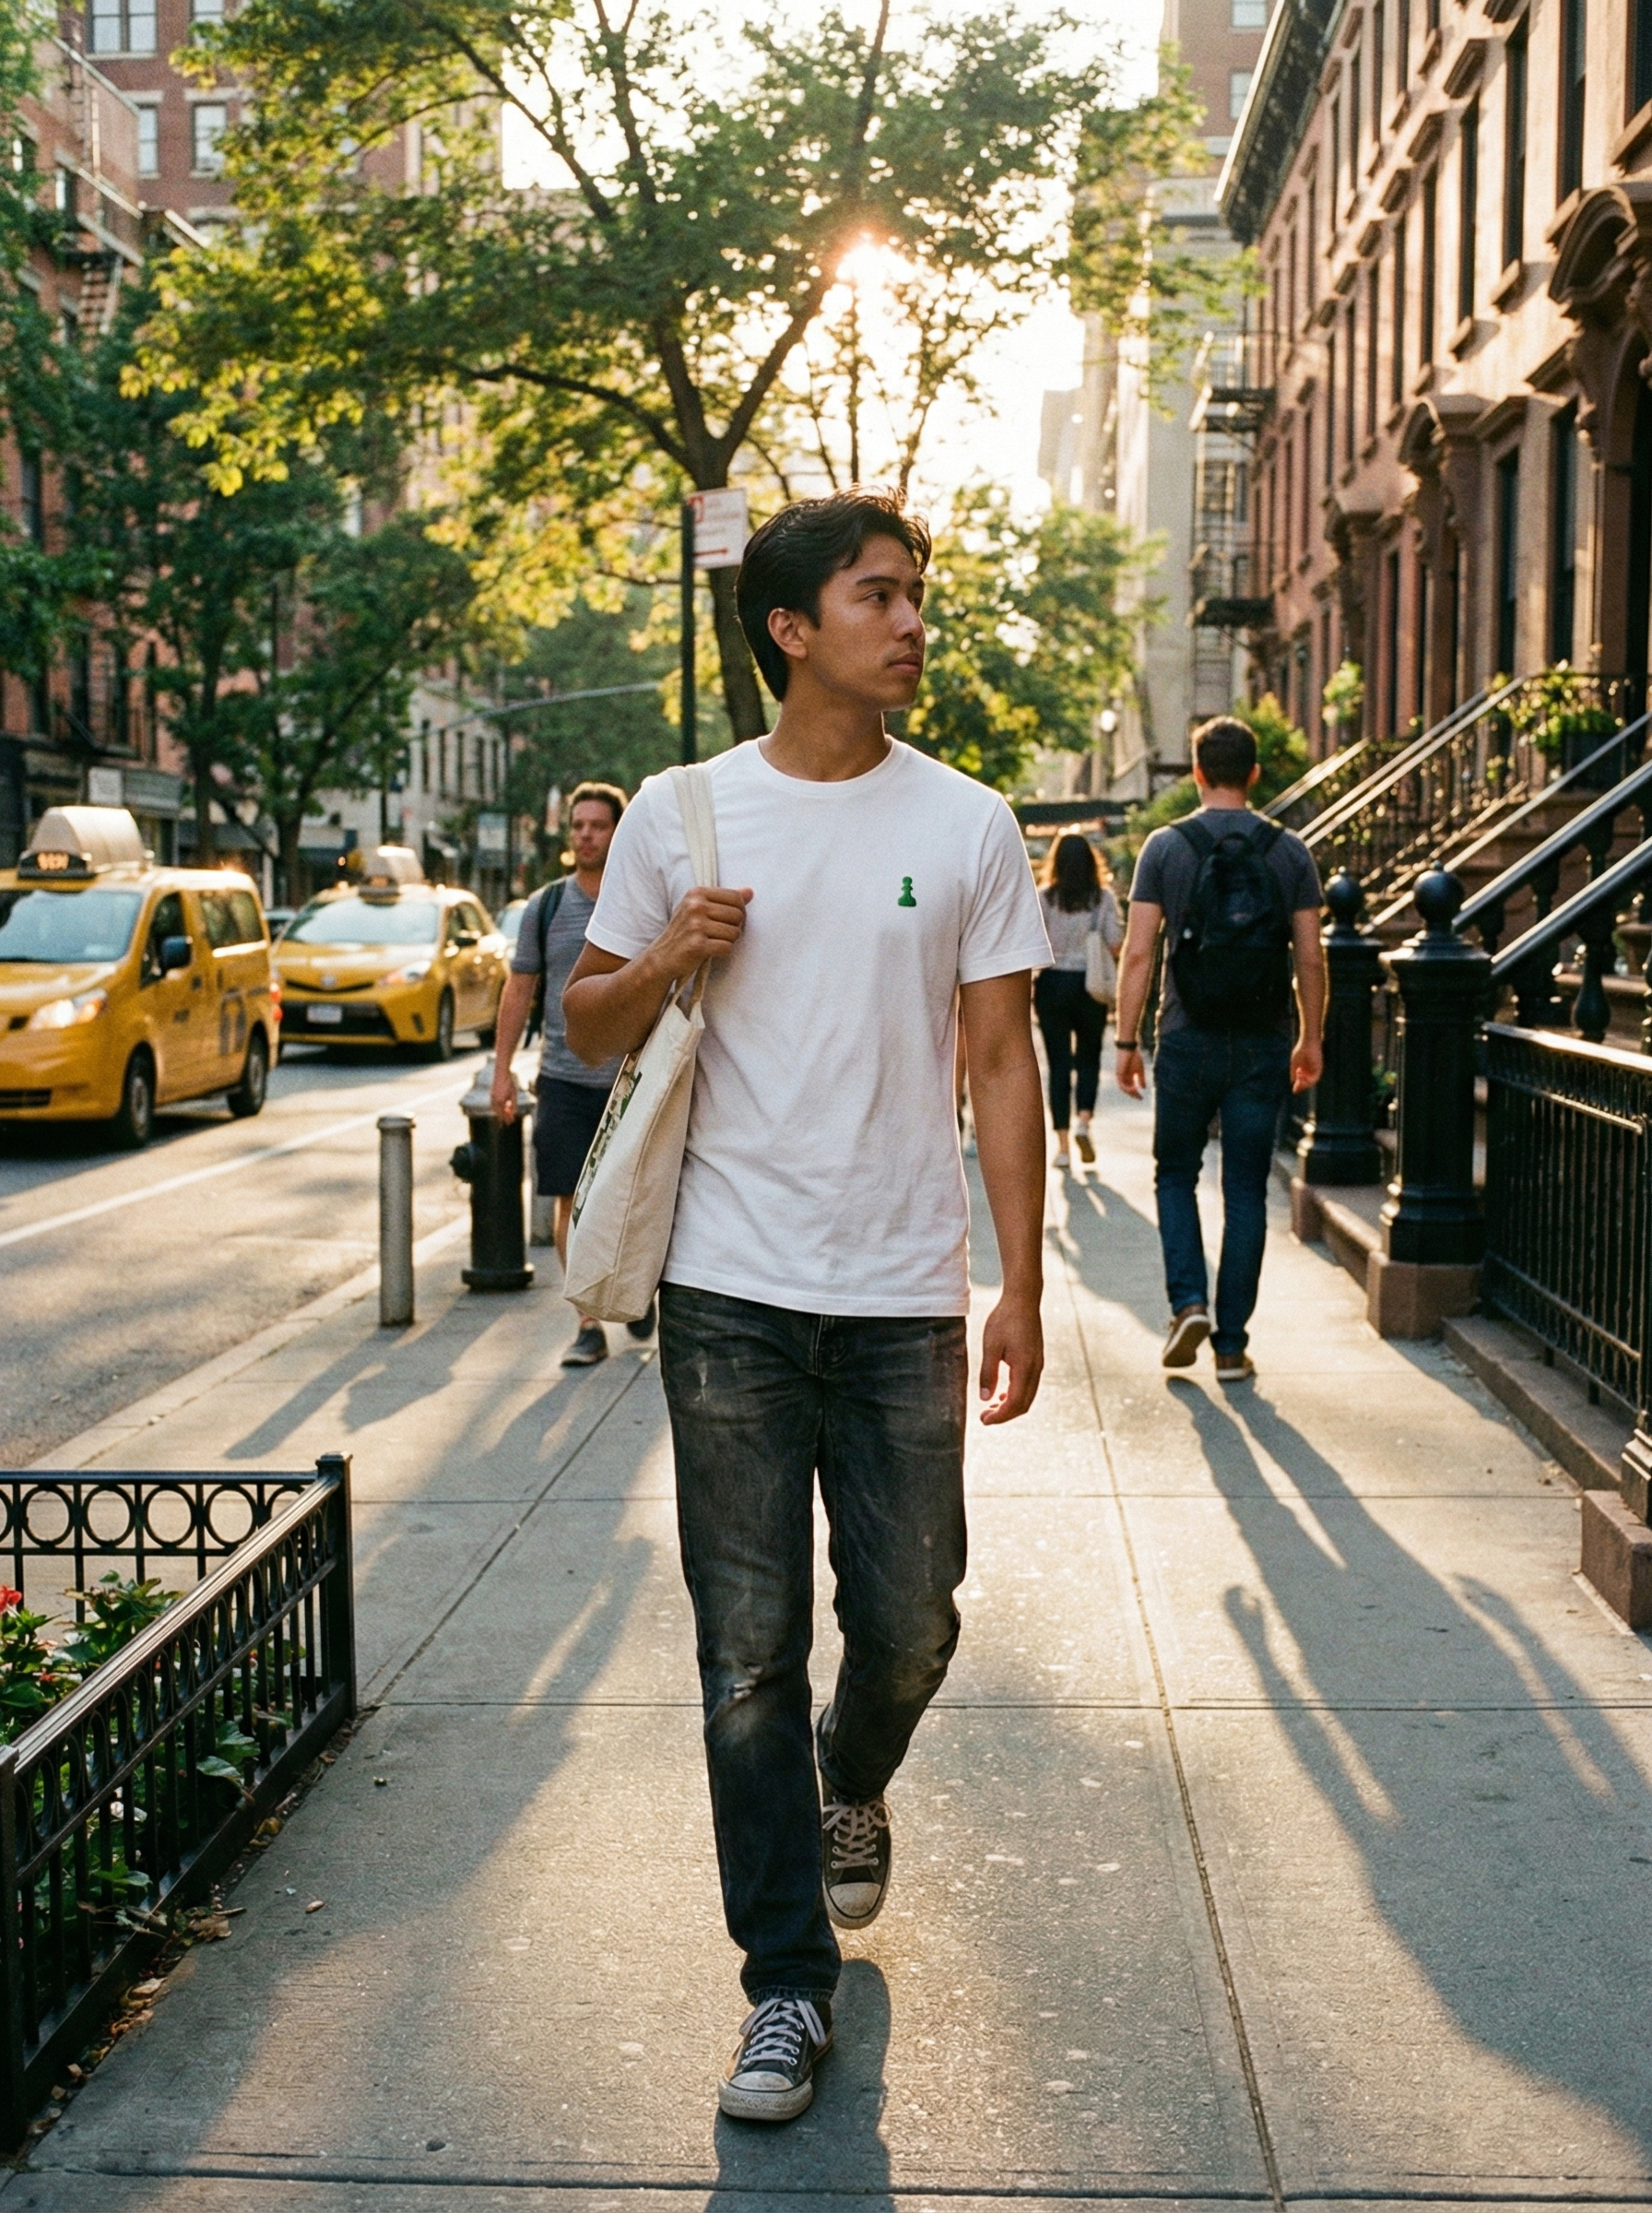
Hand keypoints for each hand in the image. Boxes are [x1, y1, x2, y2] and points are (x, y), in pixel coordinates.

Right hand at [490, 1061, 519, 1123]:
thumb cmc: (509, 1082)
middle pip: (498, 1112)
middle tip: (508, 1121)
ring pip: (494, 1108)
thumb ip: (513, 1104)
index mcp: (500, 1101)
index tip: (510, 1123)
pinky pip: (493, 1104)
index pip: (503, 1114)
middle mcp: (494, 1100)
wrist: (501, 1072)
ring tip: (504, 1115)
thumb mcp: (513, 1094)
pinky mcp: (491, 1093)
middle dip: (503, 1117)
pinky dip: (497, 1107)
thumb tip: (514, 1112)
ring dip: (499, 1113)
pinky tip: (501, 1107)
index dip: (507, 1119)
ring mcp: (492, 1097)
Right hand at [650, 886, 752, 980]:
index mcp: (696, 893)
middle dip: (735, 927)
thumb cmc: (684, 931)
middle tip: (720, 934)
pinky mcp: (697, 945)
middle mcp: (695, 906)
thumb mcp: (699, 908)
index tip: (729, 920)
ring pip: (735, 932)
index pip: (735, 897)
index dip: (739, 911)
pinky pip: (727, 947)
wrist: (662, 956)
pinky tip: (710, 951)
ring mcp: (695, 926)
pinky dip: (723, 951)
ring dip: (729, 941)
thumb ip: (725, 899)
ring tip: (714, 941)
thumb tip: (750, 892)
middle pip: (738, 915)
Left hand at [978, 1290, 1042, 1424]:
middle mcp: (1035, 1369)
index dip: (1000, 1417)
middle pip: (1024, 1404)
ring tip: (991, 1407)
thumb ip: (987, 1373)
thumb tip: (985, 1398)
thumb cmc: (1004, 1319)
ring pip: (1028, 1396)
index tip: (984, 1420)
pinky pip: (1029, 1385)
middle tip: (984, 1417)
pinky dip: (1016, 1395)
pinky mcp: (1037, 1359)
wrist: (1023, 1299)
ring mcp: (1038, 1364)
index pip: (1015, 1404)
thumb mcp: (990, 1346)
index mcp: (1024, 1368)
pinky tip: (1002, 1393)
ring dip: (1010, 1406)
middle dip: (1005, 1415)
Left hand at [1115, 1044, 1145, 1097]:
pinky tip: (1134, 1088)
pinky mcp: (1118, 1074)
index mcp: (1128, 1076)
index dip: (1136, 1094)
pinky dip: (1127, 1088)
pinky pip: (1121, 1084)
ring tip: (1137, 1093)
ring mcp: (1120, 1076)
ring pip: (1123, 1088)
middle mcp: (1123, 1077)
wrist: (1129, 1048)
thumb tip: (1143, 1088)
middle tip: (1140, 1098)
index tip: (1142, 1098)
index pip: (1131, 1088)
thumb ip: (1141, 1079)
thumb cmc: (1134, 1057)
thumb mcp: (1140, 1070)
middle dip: (1133, 1095)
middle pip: (1127, 1089)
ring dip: (1130, 1092)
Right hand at [1290, 1039, 1322, 1092]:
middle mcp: (1312, 1071)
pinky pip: (1315, 1078)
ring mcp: (1316, 1070)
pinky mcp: (1319, 1068)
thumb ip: (1294, 1072)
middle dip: (1301, 1087)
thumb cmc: (1301, 1050)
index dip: (1299, 1086)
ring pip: (1311, 1082)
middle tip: (1295, 1089)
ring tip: (1297, 1074)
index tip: (1294, 1091)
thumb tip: (1292, 1081)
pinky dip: (1307, 1078)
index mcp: (1307, 1070)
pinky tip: (1300, 1073)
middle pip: (1308, 1083)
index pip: (1304, 1081)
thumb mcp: (1295, 1063)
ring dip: (1303, 1082)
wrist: (1308, 1042)